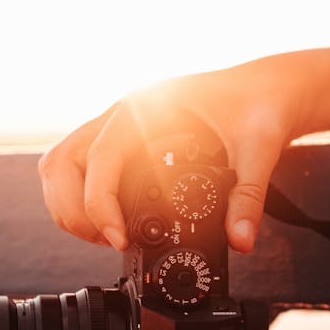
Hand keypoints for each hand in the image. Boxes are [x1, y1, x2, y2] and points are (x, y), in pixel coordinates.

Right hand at [39, 45, 329, 253]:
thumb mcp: (259, 150)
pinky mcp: (120, 140)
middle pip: (61, 162)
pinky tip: (110, 221)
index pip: (100, 158)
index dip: (99, 205)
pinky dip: (81, 198)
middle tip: (110, 242)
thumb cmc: (261, 105)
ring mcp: (116, 125)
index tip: (119, 241)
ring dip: (70, 205)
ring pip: (61, 165)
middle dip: (74, 210)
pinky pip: (79, 168)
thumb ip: (248, 197)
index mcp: (146, 107)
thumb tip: (240, 241)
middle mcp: (122, 114)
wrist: (268, 88)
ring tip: (107, 236)